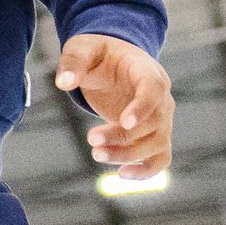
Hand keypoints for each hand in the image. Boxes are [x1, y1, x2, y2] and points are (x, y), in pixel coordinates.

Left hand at [56, 33, 173, 178]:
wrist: (112, 63)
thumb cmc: (98, 54)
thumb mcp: (82, 49)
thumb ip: (73, 62)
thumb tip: (63, 83)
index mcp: (147, 71)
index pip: (154, 89)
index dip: (142, 107)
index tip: (124, 122)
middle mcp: (161, 97)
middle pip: (154, 122)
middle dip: (123, 135)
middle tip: (91, 139)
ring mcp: (161, 118)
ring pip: (156, 143)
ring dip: (128, 154)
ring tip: (95, 153)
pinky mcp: (153, 135)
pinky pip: (160, 158)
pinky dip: (146, 170)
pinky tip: (122, 175)